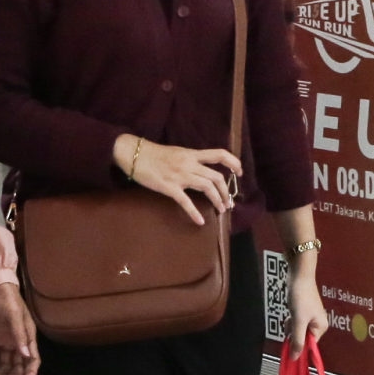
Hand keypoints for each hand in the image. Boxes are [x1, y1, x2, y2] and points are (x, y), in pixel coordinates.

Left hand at [0, 282, 38, 374]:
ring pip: (5, 363)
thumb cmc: (8, 300)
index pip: (33, 358)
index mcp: (28, 337)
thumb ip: (20, 336)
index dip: (31, 372)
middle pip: (19, 365)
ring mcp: (6, 342)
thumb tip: (26, 355)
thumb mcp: (15, 316)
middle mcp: (18, 342)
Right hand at [114, 133, 240, 225]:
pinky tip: (200, 222)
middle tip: (228, 203)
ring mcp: (180, 176)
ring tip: (221, 210)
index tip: (239, 172)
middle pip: (216, 177)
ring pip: (207, 188)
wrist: (134, 154)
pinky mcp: (170, 187)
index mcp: (192, 154)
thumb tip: (201, 170)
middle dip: (226, 192)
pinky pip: (186, 202)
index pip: (219, 154)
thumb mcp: (177, 153)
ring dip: (217, 201)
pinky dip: (195, 213)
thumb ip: (190, 160)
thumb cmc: (153, 154)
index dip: (233, 162)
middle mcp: (189, 164)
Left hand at [287, 268, 331, 347]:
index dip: (298, 347)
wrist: (299, 275)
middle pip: (302, 339)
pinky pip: (295, 323)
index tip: (288, 350)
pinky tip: (290, 313)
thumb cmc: (301, 295)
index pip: (308, 346)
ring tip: (291, 315)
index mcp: (320, 327)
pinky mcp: (303, 313)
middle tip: (290, 323)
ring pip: (297, 331)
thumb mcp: (298, 321)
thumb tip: (295, 357)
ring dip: (290, 326)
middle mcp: (318, 324)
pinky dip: (290, 320)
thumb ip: (297, 340)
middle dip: (293, 333)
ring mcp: (310, 318)